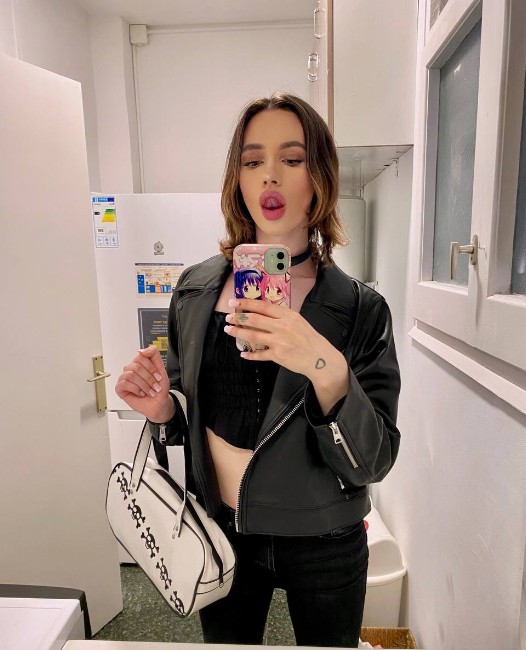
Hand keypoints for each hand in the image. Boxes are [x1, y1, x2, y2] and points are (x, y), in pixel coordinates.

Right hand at [115, 346, 174, 422]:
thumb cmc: (159, 389)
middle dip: (149, 378)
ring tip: (149, 391)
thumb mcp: (161, 370)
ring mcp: (124, 378)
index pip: (141, 356)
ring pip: (131, 375)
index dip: (151, 367)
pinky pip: (124, 383)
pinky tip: (140, 393)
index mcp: (140, 363)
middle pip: (136, 366)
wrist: (159, 404)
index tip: (158, 376)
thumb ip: (154, 355)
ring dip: (144, 385)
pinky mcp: (120, 388)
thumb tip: (142, 350)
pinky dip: (136, 389)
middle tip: (154, 386)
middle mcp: (131, 369)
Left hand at [224, 299, 341, 381]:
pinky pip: (259, 354)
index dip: (246, 303)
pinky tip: (243, 353)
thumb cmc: (310, 339)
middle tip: (229, 317)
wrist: (320, 358)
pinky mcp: (278, 356)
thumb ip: (282, 317)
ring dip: (238, 332)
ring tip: (229, 330)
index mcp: (288, 315)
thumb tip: (262, 313)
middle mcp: (282, 327)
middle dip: (238, 317)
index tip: (234, 302)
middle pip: (255, 319)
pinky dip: (250, 354)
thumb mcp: (298, 321)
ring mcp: (279, 341)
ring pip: (253, 335)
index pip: (263, 306)